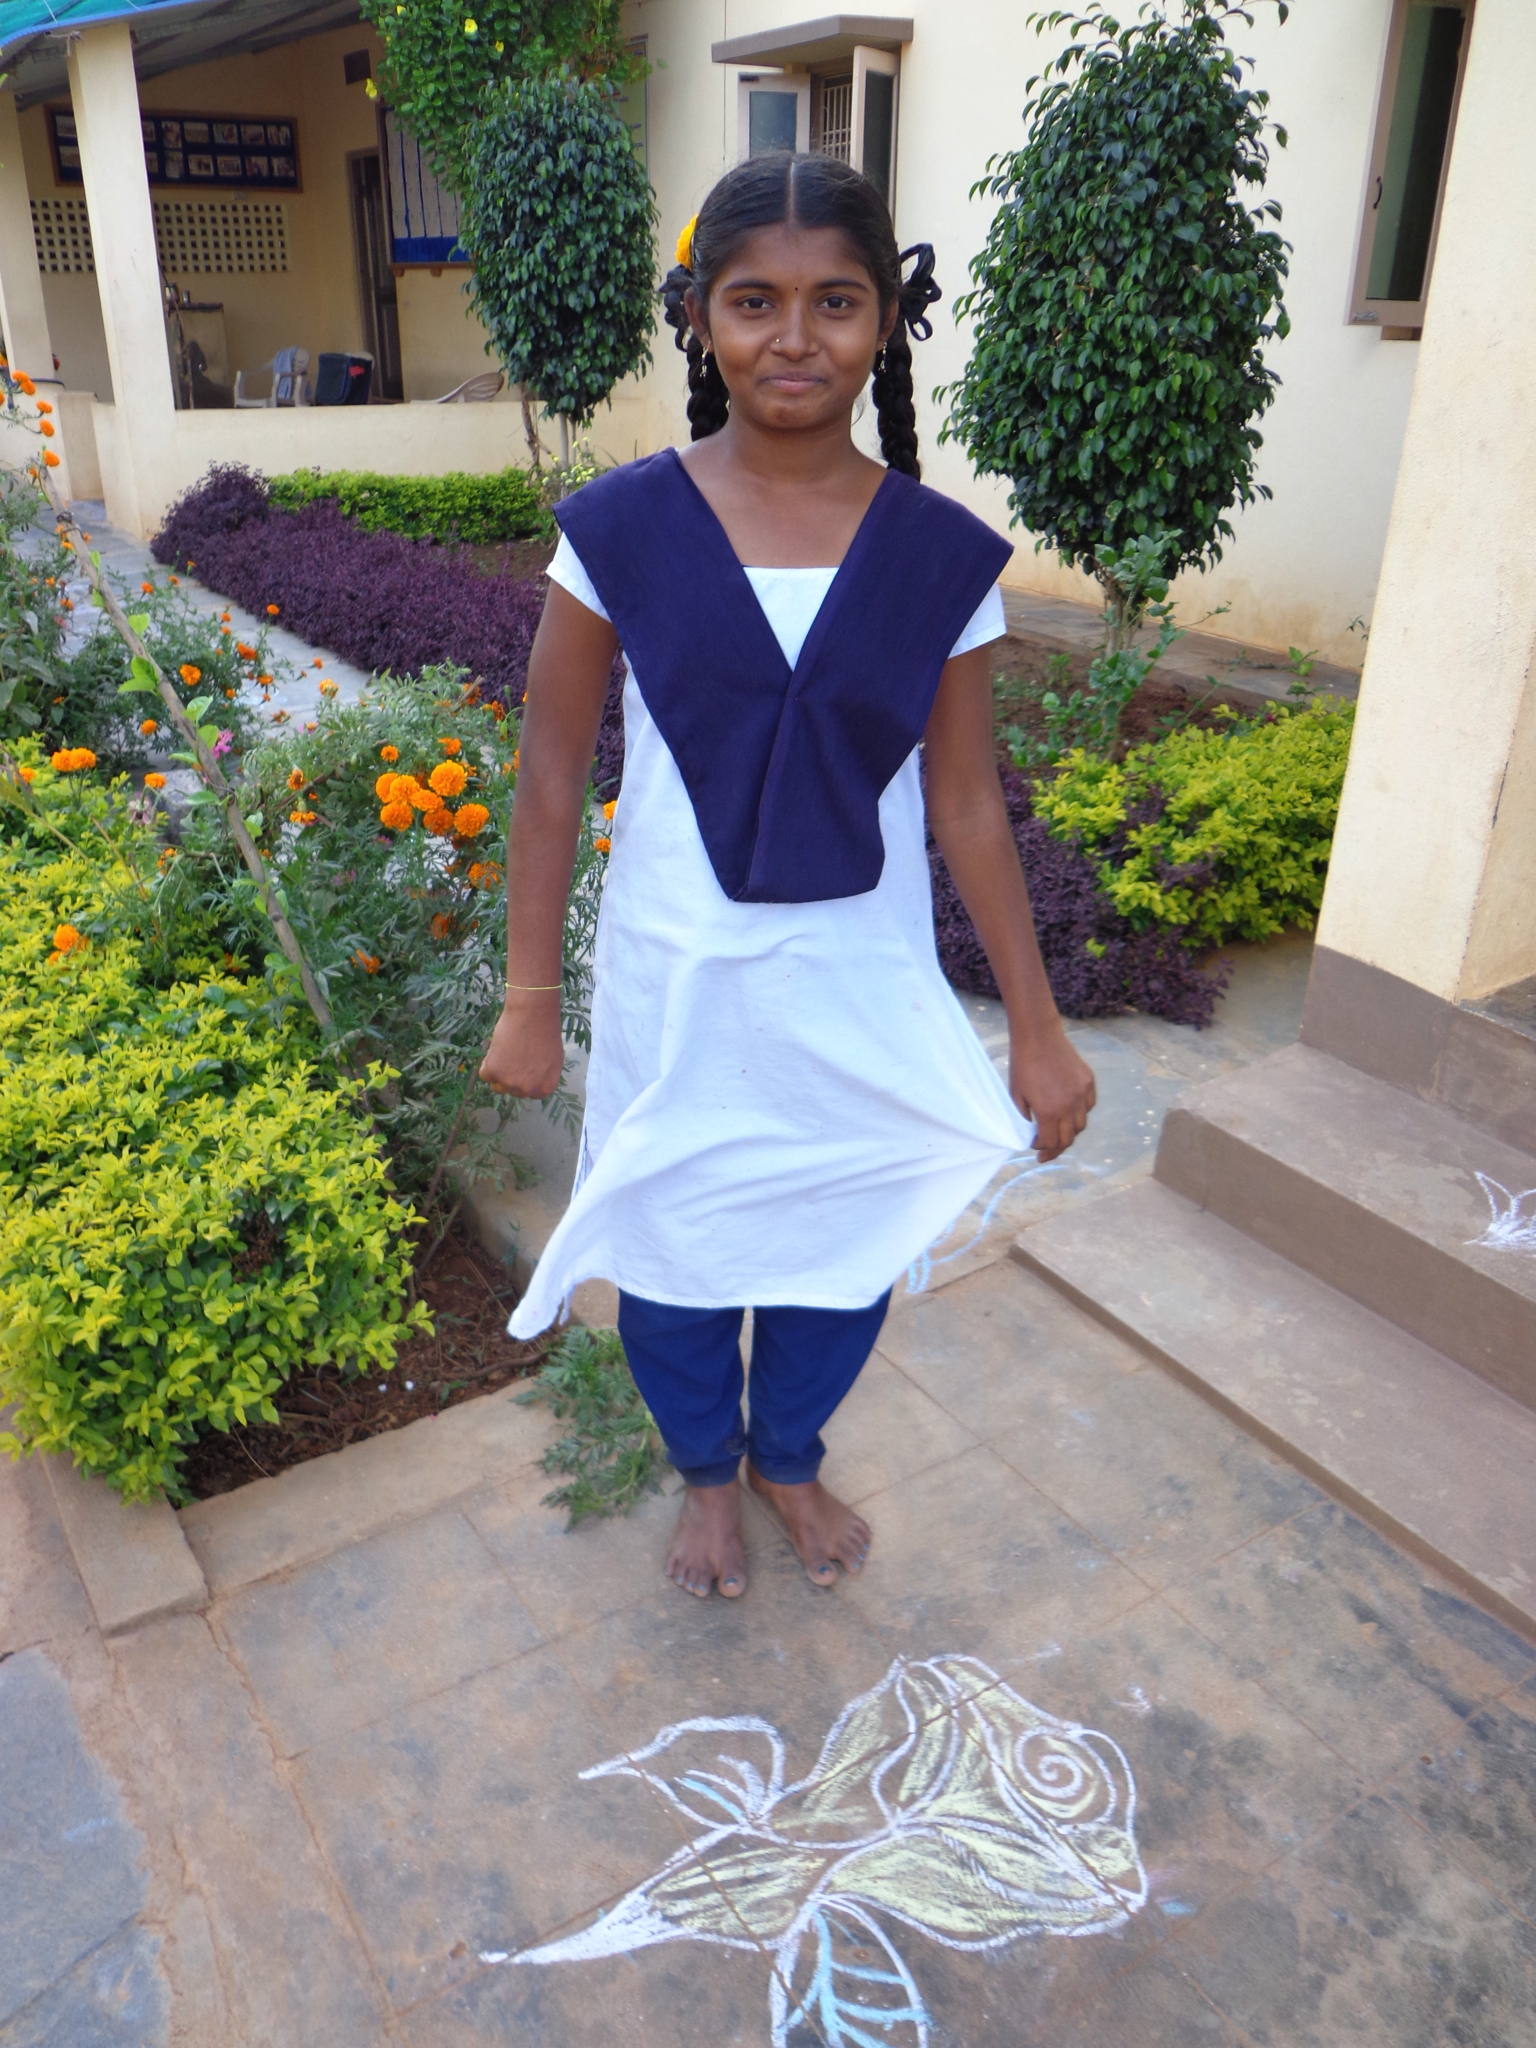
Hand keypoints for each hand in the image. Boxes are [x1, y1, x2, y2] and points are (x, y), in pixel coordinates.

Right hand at [478, 992, 563, 1098]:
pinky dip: (487, 1063)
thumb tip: (530, 1079)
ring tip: (505, 1052)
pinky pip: (484, 1074)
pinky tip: (498, 1048)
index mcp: (545, 1087)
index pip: (530, 1093)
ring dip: (498, 1073)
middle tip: (513, 1056)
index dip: (523, 1080)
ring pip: (497, 1086)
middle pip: (512, 1090)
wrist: (532, 1015)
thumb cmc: (544, 1031)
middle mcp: (528, 1090)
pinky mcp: (494, 1073)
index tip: (521, 1068)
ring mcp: (510, 1083)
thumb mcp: (552, 1059)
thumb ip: (541, 1075)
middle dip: (510, 1077)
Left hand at [1009, 1022, 1095, 1161]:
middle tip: (1047, 1152)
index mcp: (1049, 1111)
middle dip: (1056, 1148)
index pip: (1050, 1142)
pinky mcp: (1088, 1082)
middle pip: (1067, 1138)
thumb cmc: (1022, 1065)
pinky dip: (1079, 1113)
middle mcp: (1069, 1106)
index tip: (1034, 1146)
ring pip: (1080, 1124)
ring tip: (1058, 1132)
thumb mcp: (1016, 1096)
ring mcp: (1081, 1093)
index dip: (1041, 1149)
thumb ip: (1024, 1119)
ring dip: (1069, 1132)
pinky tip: (1069, 1112)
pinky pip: (1088, 1106)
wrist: (1038, 1036)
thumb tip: (1031, 1135)